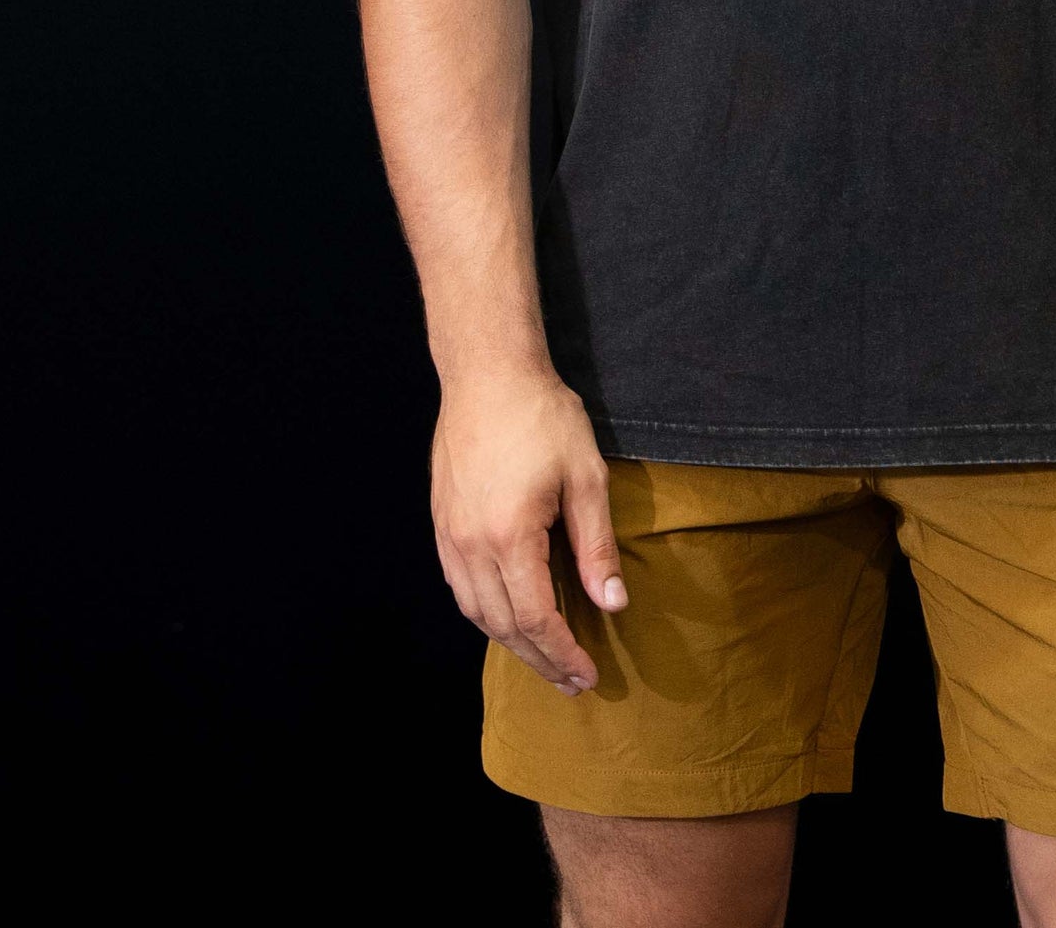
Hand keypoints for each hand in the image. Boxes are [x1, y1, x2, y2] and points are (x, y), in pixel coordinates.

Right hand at [430, 367, 627, 694]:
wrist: (488, 373)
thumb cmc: (542, 416)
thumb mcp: (586, 476)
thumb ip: (596, 545)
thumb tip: (614, 603)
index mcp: (510, 537)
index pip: (536, 618)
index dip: (563, 653)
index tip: (588, 676)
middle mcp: (471, 546)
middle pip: (504, 626)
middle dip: (540, 660)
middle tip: (572, 682)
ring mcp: (450, 537)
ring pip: (477, 613)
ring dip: (511, 643)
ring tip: (545, 658)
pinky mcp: (441, 524)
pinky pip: (460, 588)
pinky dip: (486, 614)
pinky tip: (508, 617)